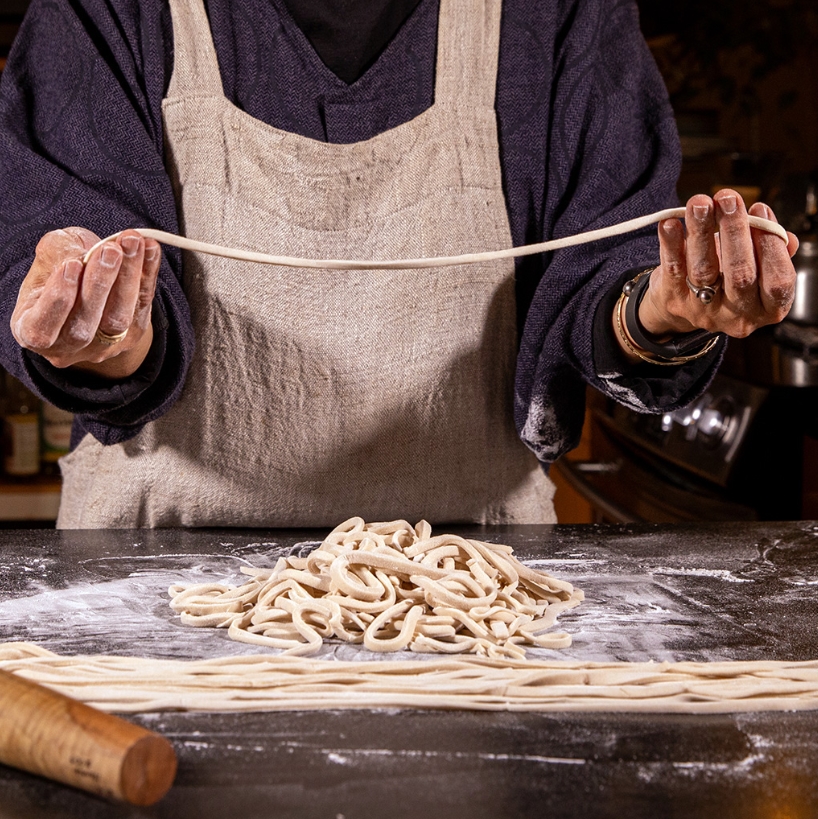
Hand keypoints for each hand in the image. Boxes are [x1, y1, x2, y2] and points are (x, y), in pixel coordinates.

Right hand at [11, 227, 160, 378]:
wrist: (92, 288)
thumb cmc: (62, 272)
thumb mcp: (48, 258)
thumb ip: (57, 252)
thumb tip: (83, 251)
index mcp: (31, 330)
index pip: (41, 327)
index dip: (58, 298)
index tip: (72, 264)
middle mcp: (66, 346)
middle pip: (83, 326)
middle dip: (99, 284)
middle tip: (111, 250)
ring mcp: (102, 347)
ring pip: (117, 320)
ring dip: (127, 278)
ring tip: (131, 244)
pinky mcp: (131, 337)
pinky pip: (142, 307)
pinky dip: (147, 275)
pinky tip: (150, 249)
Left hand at [634, 189, 798, 345]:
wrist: (683, 306)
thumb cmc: (729, 278)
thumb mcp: (758, 271)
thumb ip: (772, 252)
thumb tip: (784, 235)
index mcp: (767, 308)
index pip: (778, 279)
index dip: (771, 244)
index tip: (759, 208)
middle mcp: (737, 315)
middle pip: (740, 274)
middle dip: (734, 231)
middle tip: (728, 199)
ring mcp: (703, 310)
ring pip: (704, 269)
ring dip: (702, 231)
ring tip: (701, 203)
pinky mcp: (674, 301)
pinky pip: (673, 270)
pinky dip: (671, 244)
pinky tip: (671, 223)